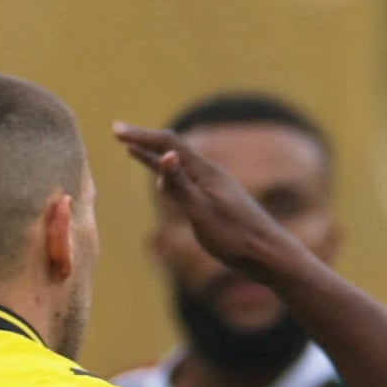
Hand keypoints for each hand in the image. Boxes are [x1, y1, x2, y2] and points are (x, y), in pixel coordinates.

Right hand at [115, 123, 309, 285]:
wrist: (270, 255)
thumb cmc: (236, 237)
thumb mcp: (203, 212)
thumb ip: (181, 185)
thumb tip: (166, 155)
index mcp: (205, 173)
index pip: (169, 144)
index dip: (141, 135)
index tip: (115, 131)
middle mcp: (209, 176)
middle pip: (172, 150)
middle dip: (144, 141)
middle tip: (119, 132)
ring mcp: (212, 189)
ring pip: (177, 167)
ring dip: (153, 157)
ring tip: (133, 150)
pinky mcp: (215, 204)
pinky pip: (185, 183)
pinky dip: (167, 177)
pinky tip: (164, 183)